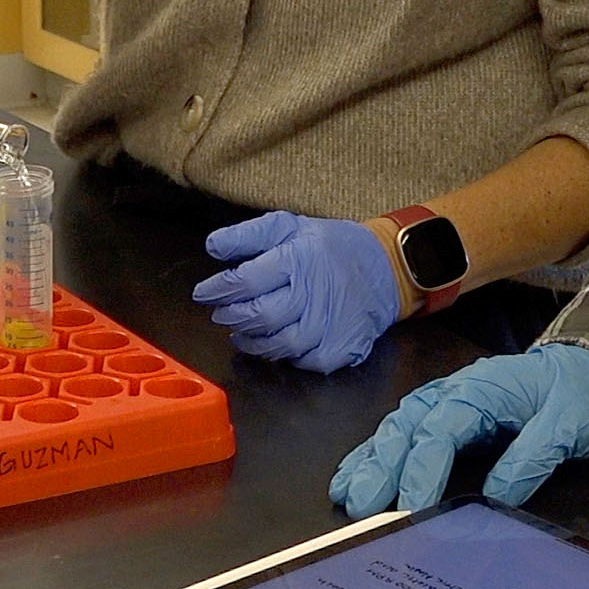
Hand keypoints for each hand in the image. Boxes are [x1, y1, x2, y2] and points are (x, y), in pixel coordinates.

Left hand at [192, 212, 400, 372]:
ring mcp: (329, 325)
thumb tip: (212, 246)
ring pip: (278, 345)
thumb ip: (248, 235)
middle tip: (222, 313)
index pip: (245, 281)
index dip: (218, 290)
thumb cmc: (330, 247)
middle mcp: (313, 294)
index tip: (204, 293)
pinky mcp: (340, 348)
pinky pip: (302, 362)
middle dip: (232, 317)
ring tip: (241, 331)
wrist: (384, 268)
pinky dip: (283, 356)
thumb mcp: (290, 226)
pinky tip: (275, 342)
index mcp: (298, 259)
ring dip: (252, 341)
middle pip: (259, 316)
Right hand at [328, 344, 588, 514]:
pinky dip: (376, 454)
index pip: (440, 431)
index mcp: (481, 389)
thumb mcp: (569, 423)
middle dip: (380, 468)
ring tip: (346, 496)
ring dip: (370, 462)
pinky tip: (355, 476)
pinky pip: (405, 433)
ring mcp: (447, 401)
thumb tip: (496, 495)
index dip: (421, 471)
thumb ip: (531, 456)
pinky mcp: (448, 416)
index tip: (410, 509)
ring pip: (397, 429)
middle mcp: (454, 391)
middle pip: (406, 428)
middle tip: (361, 507)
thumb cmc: (581, 393)